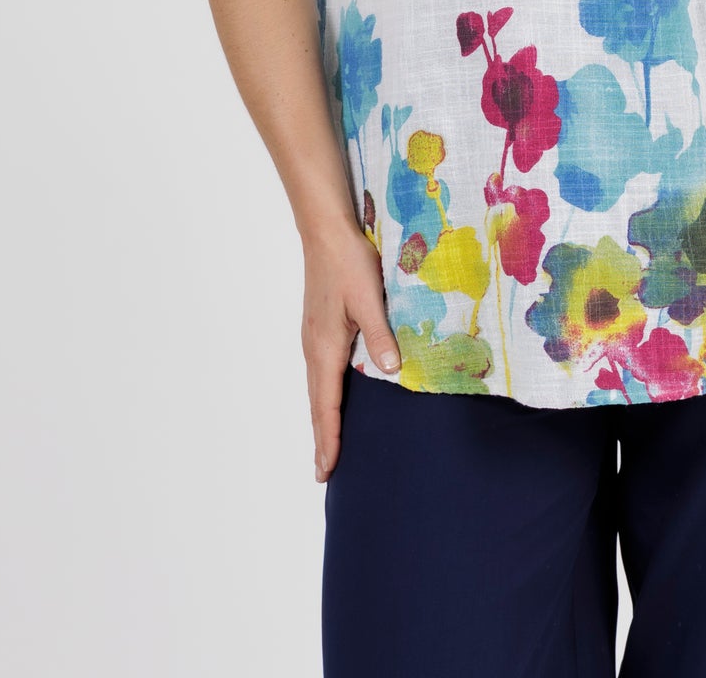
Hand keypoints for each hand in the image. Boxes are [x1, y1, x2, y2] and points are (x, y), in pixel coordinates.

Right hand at [301, 222, 401, 482]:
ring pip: (316, 388)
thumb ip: (380, 335)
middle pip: (317, 402)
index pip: (326, 403)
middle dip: (322, 437)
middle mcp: (314, 347)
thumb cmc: (349, 262)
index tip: (327, 469)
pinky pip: (320, 372)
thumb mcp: (369, 298)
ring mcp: (314, 337)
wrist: (326, 232)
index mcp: (325, 346)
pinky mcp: (319, 327)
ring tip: (326, 444)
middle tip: (323, 472)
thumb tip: (391, 371)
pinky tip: (333, 396)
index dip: (329, 437)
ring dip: (322, 417)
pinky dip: (323, 395)